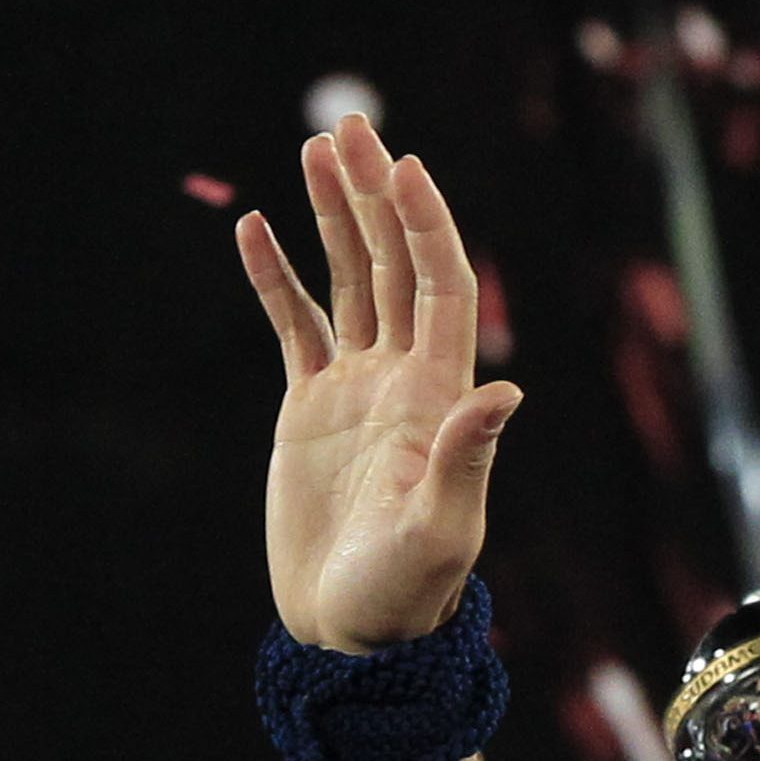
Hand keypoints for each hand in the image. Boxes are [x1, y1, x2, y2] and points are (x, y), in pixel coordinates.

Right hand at [239, 115, 525, 653]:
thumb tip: (504, 390)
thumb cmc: (407, 593)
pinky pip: (294, 325)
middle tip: (350, 128)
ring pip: (348, 281)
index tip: (405, 167)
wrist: (353, 632)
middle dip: (375, 197)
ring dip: (332, 217)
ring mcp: (356, 389)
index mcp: (441, 397)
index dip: (427, 227)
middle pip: (394, 265)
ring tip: (315, 149)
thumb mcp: (441, 529)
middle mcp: (404, 380)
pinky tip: (255, 227)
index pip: (441, 288)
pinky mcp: (308, 408)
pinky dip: (275, 277)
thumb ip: (467, 458)